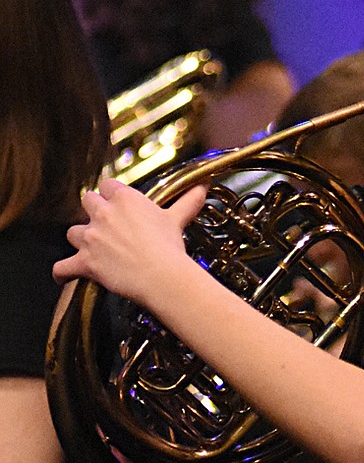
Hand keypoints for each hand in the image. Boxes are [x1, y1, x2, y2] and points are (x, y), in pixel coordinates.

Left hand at [55, 177, 206, 309]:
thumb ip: (187, 202)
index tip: (118, 204)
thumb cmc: (170, 247)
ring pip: (73, 232)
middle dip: (93, 211)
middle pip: (87, 201)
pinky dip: (63, 272)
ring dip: (79, 239)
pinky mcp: (85, 262)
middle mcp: (103, 213)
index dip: (112, 195)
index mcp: (124, 198)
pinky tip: (63, 276)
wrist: (162, 276)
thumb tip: (202, 188)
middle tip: (105, 224)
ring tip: (89, 248)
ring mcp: (91, 237)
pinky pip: (63, 266)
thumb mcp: (177, 220)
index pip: (108, 185)